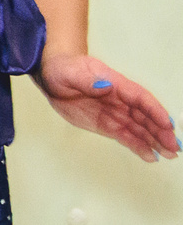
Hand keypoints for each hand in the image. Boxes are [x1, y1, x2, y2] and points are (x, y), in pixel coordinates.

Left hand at [38, 54, 178, 161]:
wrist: (53, 76)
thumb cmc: (65, 68)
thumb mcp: (71, 72)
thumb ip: (88, 81)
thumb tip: (106, 87)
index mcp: (116, 84)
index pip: (141, 99)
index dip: (155, 111)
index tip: (167, 124)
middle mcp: (121, 100)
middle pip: (146, 116)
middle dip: (161, 131)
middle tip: (175, 147)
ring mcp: (116, 113)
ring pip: (139, 129)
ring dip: (154, 141)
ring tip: (169, 155)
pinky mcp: (108, 125)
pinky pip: (126, 136)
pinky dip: (138, 146)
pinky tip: (150, 156)